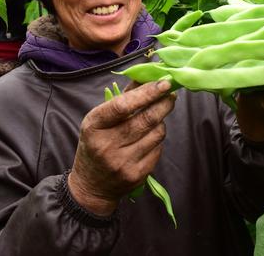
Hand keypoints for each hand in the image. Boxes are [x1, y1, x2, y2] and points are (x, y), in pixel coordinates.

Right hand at [68, 80, 175, 215]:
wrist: (91, 185)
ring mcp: (122, 163)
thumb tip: (146, 77)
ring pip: (156, 134)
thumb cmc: (96, 144)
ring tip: (156, 117)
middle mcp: (107, 145)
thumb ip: (122, 98)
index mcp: (93, 126)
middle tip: (171, 94)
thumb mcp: (99, 120)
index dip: (146, 93)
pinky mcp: (136, 175)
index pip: (122, 106)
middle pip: (145, 119)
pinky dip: (158, 140)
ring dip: (161, 121)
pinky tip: (150, 138)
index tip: (164, 83)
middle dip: (163, 103)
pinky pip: (158, 149)